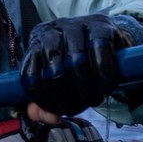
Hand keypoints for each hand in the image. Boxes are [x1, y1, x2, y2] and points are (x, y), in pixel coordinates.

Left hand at [19, 15, 133, 116]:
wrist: (113, 41)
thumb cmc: (81, 63)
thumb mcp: (61, 80)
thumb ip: (46, 102)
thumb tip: (44, 117)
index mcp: (36, 42)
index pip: (29, 75)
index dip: (43, 100)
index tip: (58, 112)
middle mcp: (53, 30)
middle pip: (53, 71)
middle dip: (67, 97)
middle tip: (80, 107)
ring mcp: (77, 24)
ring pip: (76, 62)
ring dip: (87, 89)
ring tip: (94, 98)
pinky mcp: (101, 26)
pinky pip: (99, 54)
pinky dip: (104, 77)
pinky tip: (106, 86)